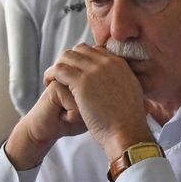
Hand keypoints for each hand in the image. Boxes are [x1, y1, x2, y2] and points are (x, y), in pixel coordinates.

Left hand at [48, 44, 152, 160]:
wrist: (126, 131)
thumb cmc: (128, 121)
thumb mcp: (132, 92)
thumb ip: (122, 81)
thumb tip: (116, 82)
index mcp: (119, 63)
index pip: (95, 51)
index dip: (82, 60)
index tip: (76, 72)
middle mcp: (107, 62)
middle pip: (80, 50)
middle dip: (69, 60)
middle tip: (61, 75)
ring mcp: (94, 71)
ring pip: (67, 56)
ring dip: (58, 66)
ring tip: (52, 80)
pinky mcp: (82, 82)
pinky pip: (59, 69)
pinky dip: (51, 75)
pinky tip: (48, 84)